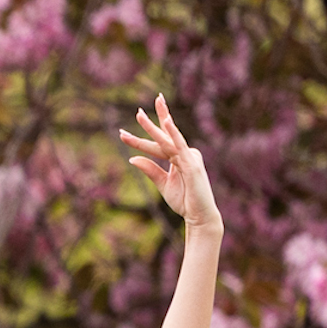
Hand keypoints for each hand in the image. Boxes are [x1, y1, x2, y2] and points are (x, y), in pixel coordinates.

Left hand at [121, 95, 219, 234]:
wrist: (198, 215)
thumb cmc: (184, 200)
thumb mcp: (162, 183)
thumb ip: (150, 170)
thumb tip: (132, 158)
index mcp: (178, 157)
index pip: (160, 142)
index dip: (145, 134)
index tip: (127, 127)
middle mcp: (185, 153)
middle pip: (164, 137)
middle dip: (150, 124)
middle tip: (137, 111)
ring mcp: (189, 158)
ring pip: (167, 141)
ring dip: (153, 128)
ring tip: (140, 115)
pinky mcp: (192, 165)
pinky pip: (179, 147)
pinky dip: (173, 134)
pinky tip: (166, 122)